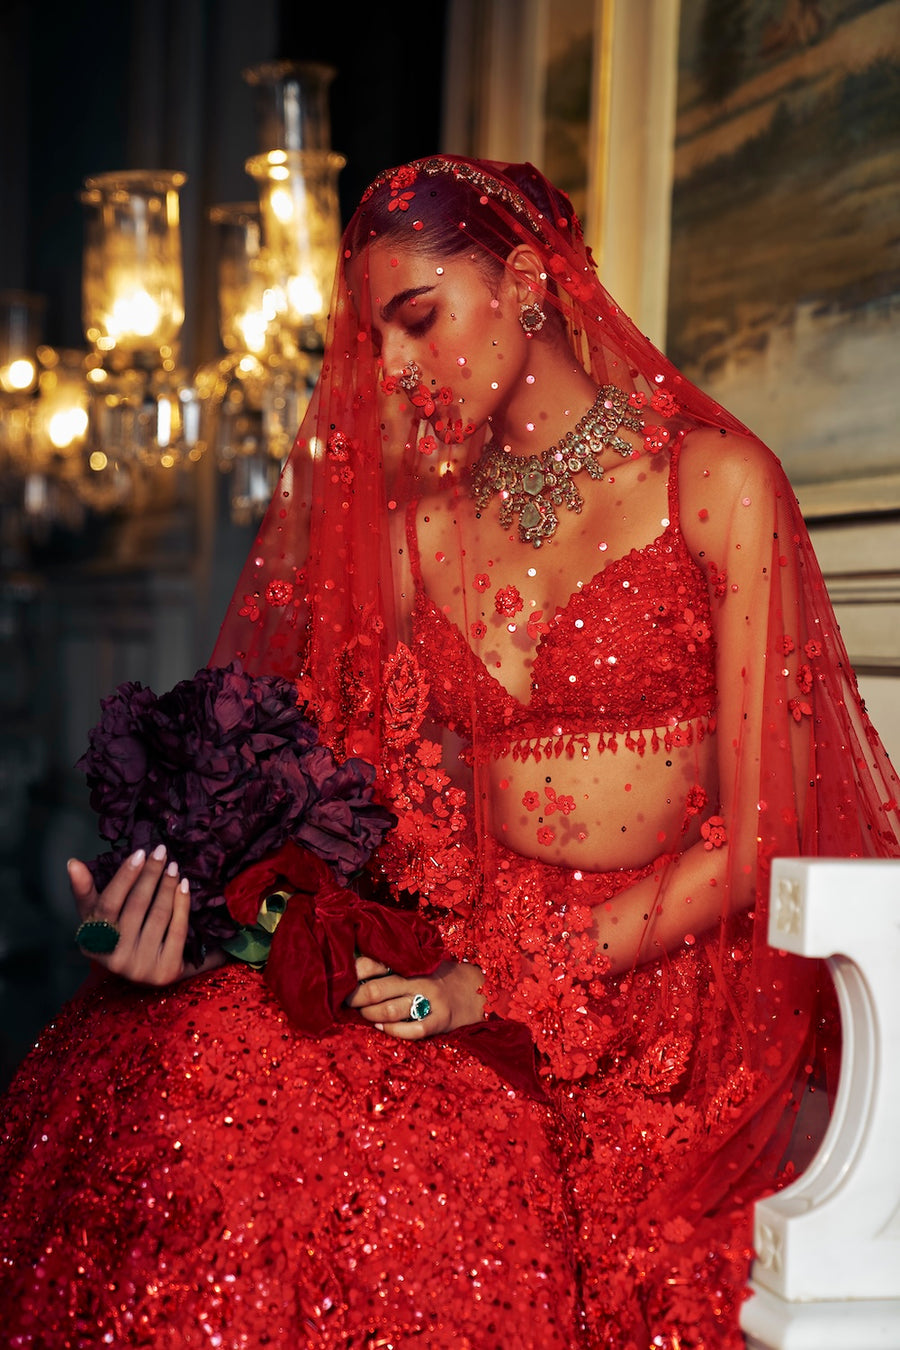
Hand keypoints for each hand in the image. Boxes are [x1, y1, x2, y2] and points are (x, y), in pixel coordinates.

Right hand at [68, 847, 223, 985]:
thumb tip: (73, 863)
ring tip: (173, 866)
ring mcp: (142, 967)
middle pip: (137, 906)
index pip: (108, 904)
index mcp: (93, 943)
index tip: (139, 853)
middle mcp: (115, 959)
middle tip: (161, 851)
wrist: (147, 971)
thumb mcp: (97, 916)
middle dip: (151, 875)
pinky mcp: (166, 971)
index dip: (124, 878)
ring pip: (158, 915)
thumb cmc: (117, 935)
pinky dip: (182, 904)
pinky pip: (177, 930)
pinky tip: (183, 885)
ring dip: (167, 886)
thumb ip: (85, 891)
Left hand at [345, 955, 484, 1038]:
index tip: (341, 979)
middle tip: (347, 1002)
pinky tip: (383, 1027)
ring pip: (389, 1011)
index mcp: (411, 962)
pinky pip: (410, 1030)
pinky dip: (392, 1030)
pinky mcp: (439, 1021)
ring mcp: (430, 1001)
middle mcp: (419, 979)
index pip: (375, 963)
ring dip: (370, 1016)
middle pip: (376, 990)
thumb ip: (392, 962)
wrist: (475, 990)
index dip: (354, 973)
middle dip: (355, 999)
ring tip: (364, 1014)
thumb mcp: (418, 961)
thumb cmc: (436, 975)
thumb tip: (353, 963)